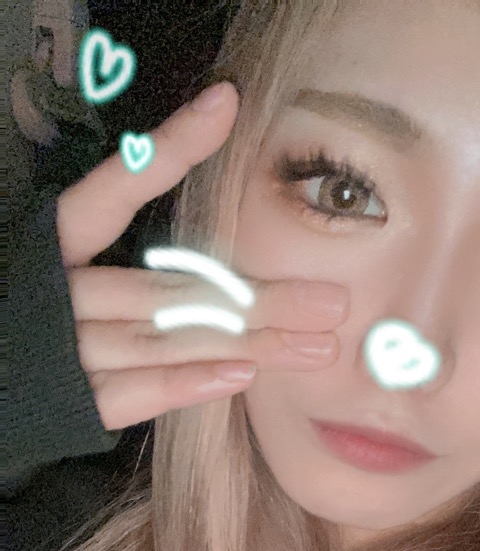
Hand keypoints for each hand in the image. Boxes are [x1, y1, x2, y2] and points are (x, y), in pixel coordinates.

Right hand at [55, 81, 347, 430]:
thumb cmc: (42, 318)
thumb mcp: (73, 268)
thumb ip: (133, 244)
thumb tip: (214, 157)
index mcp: (48, 249)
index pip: (109, 194)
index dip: (164, 154)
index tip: (226, 108)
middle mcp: (55, 296)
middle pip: (167, 290)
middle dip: (256, 297)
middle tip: (332, 303)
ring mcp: (60, 352)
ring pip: (164, 341)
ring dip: (244, 343)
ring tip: (315, 345)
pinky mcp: (68, 407)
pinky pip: (133, 395)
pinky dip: (187, 383)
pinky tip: (244, 374)